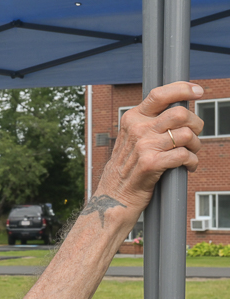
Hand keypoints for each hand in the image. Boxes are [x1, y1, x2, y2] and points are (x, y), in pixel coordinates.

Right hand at [97, 81, 203, 212]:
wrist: (113, 196)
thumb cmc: (128, 167)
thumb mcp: (131, 139)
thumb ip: (149, 123)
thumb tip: (180, 110)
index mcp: (132, 119)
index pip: (159, 94)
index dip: (182, 89)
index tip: (198, 91)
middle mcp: (137, 129)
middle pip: (180, 113)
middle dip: (195, 124)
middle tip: (194, 135)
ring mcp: (144, 146)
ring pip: (186, 134)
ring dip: (195, 145)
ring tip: (190, 153)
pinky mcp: (151, 164)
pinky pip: (185, 155)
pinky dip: (192, 162)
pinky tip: (188, 166)